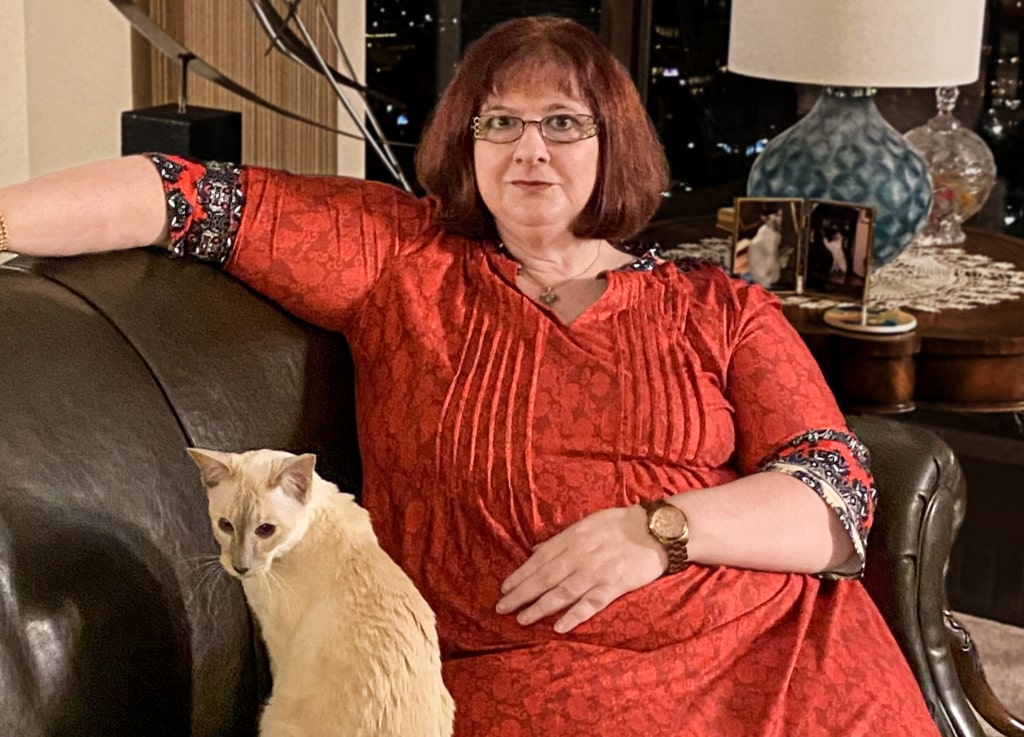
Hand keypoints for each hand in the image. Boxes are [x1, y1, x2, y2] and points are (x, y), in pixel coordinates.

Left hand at [496, 505, 666, 632]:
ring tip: (521, 619)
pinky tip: (558, 626)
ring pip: (562, 592)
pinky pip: (591, 603)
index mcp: (572, 538)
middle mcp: (579, 555)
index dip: (520, 575)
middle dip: (521, 593)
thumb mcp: (586, 523)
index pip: (539, 559)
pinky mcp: (614, 585)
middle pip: (545, 577)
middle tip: (501, 608)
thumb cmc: (620, 524)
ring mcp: (596, 572)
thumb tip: (536, 551)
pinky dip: (574, 615)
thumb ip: (561, 539)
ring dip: (540, 607)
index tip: (503, 588)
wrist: (655, 529)